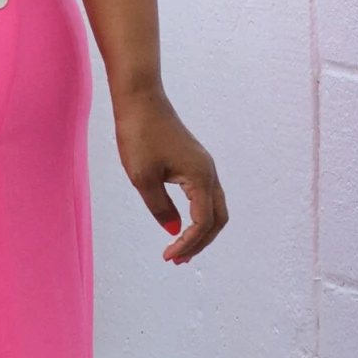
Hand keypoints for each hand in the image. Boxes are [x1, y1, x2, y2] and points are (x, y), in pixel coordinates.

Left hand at [112, 85, 227, 263]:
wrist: (140, 98)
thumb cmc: (139, 135)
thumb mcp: (143, 178)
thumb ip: (160, 208)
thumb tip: (174, 230)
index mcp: (201, 177)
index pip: (203, 222)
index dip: (188, 244)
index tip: (168, 257)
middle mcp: (209, 172)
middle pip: (217, 218)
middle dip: (200, 242)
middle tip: (177, 260)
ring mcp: (203, 165)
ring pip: (214, 206)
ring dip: (200, 230)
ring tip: (179, 248)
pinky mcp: (194, 160)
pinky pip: (204, 194)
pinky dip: (196, 214)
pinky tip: (179, 222)